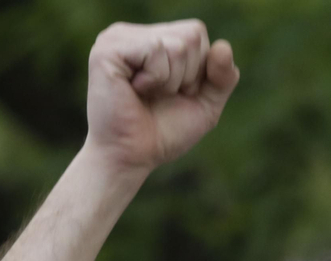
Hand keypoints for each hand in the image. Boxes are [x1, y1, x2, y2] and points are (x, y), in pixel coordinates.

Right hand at [84, 21, 239, 175]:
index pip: (197, 33)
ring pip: (178, 44)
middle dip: (187, 75)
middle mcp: (133, 33)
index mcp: (152, 39)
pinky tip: (134, 90)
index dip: (197, 71)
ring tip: (146, 95)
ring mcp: (117, 37)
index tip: (172, 94)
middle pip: (192, 34)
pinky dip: (156, 78)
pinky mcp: (108, 49)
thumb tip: (223, 46)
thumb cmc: (162, 134)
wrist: (130, 158)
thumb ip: (223, 77)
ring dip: (170, 81)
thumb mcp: (205, 105)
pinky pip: (156, 48)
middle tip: (158, 96)